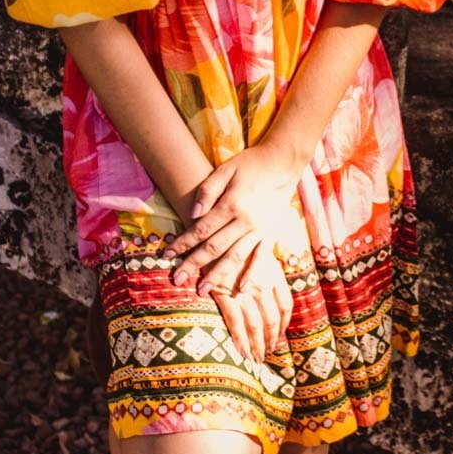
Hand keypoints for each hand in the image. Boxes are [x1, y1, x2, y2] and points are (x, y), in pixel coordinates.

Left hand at [171, 147, 298, 294]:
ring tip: (202, 290)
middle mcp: (245, 221)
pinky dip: (251, 275)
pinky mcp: (271, 234)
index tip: (167, 255)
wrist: (284, 163)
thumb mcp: (226, 169)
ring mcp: (260, 230)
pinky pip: (260, 258)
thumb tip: (192, 214)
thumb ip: (207, 190)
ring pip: (234, 257)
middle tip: (177, 280)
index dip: (183, 243)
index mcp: (231, 204)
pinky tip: (241, 290)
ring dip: (217, 275)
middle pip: (214, 248)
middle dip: (193, 264)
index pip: (201, 230)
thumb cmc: (251, 164)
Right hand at [209, 239, 292, 365]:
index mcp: (273, 273)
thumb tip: (268, 292)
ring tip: (255, 359)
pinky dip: (239, 339)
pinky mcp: (224, 291)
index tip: (278, 338)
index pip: (285, 305)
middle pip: (272, 319)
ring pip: (256, 324)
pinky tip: (240, 351)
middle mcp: (263, 282)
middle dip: (269, 341)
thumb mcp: (257, 250)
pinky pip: (235, 321)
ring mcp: (244, 288)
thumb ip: (265, 270)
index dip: (283, 325)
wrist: (211, 225)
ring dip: (256, 345)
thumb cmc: (232, 238)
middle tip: (266, 356)